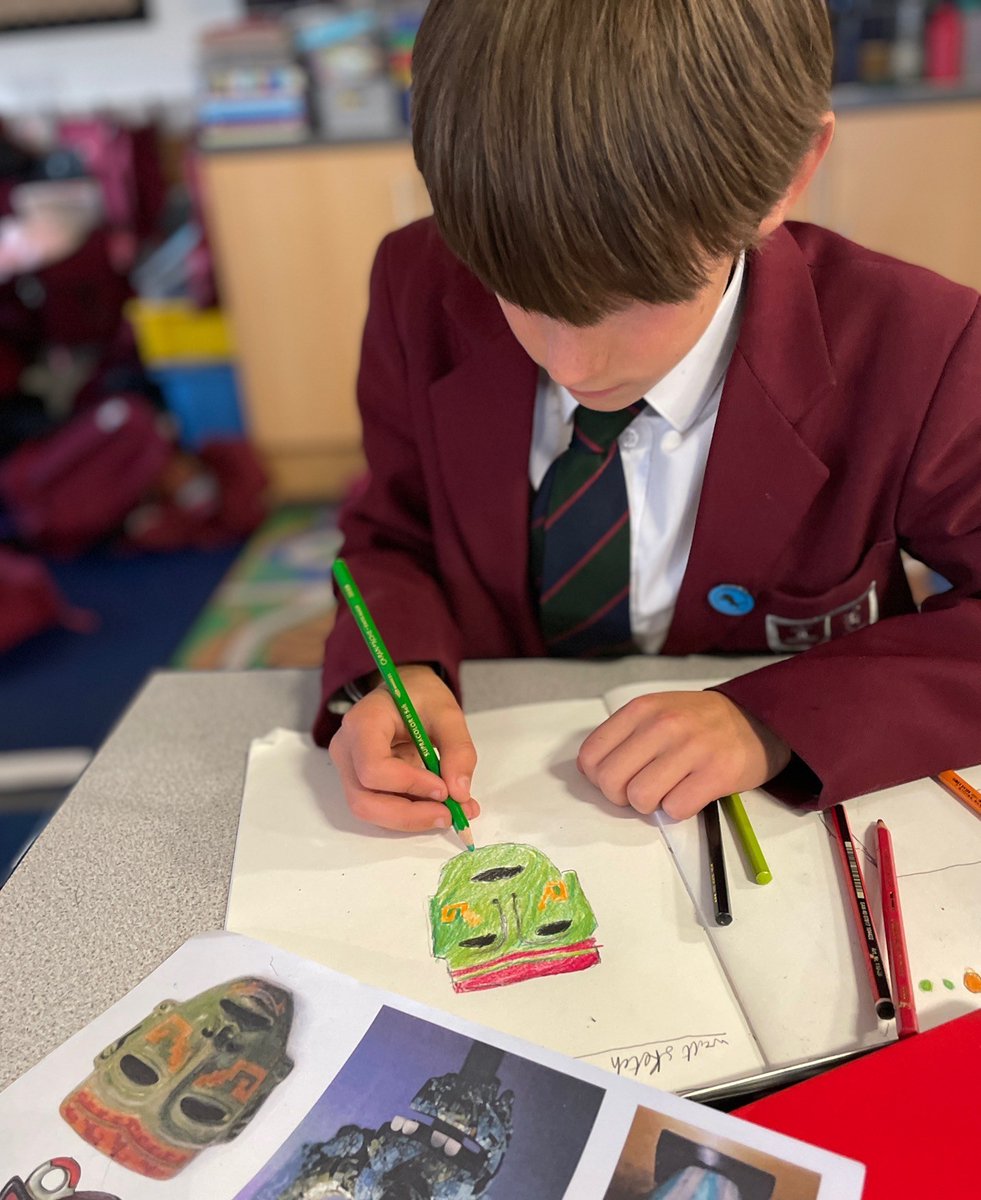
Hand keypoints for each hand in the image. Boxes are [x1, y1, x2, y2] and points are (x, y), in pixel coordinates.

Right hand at [328, 665, 480, 832]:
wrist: (403, 692)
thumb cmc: (419, 695)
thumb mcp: (447, 712)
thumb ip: (458, 750)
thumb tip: (460, 794)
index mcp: (362, 722)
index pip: (373, 768)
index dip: (409, 785)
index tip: (444, 788)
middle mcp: (347, 749)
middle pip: (365, 800)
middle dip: (410, 815)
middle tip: (450, 815)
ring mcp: (349, 768)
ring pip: (370, 810)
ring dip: (412, 819)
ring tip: (451, 812)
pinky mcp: (360, 782)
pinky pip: (380, 808)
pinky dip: (411, 813)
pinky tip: (438, 806)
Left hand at [577, 690, 790, 819]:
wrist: (758, 720)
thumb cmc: (700, 722)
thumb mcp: (657, 712)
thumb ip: (625, 736)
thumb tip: (594, 773)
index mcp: (642, 709)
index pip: (591, 756)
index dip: (598, 778)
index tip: (618, 779)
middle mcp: (662, 725)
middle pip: (610, 781)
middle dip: (621, 796)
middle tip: (641, 791)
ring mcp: (690, 748)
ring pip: (640, 798)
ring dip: (651, 805)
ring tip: (668, 791)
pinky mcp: (716, 774)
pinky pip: (675, 809)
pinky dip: (679, 809)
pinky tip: (691, 793)